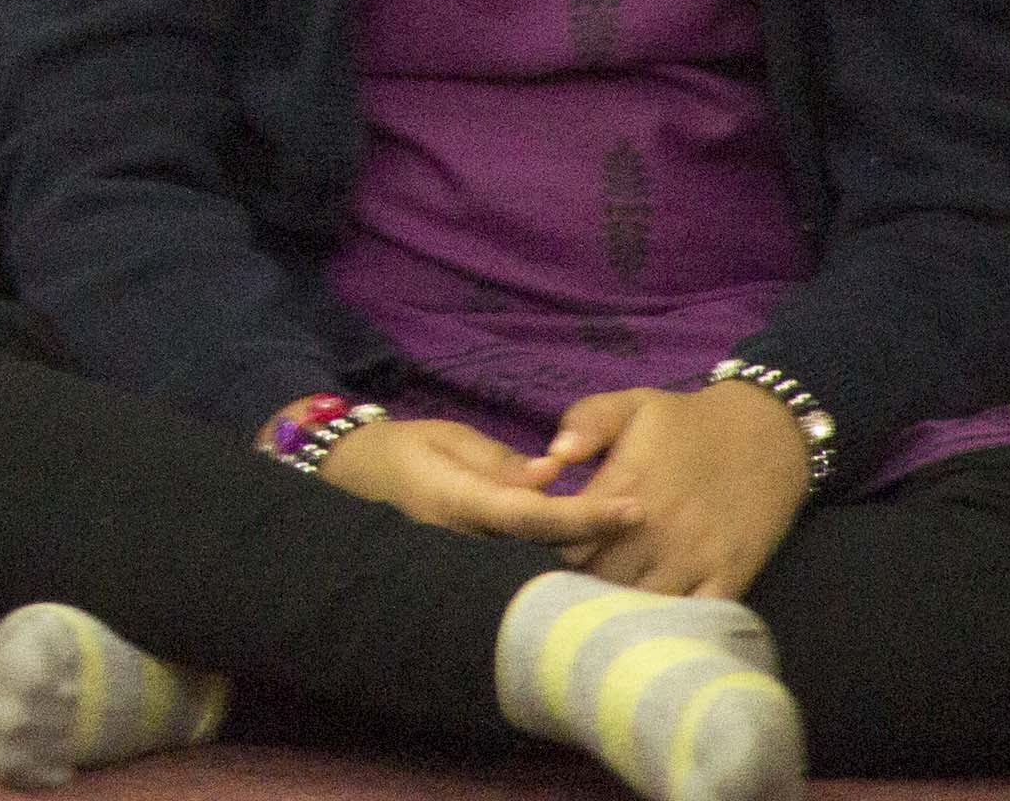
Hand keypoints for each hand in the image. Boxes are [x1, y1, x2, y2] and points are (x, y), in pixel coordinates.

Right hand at [314, 414, 643, 552]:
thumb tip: (553, 475)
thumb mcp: (451, 438)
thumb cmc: (404, 449)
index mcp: (459, 503)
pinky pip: (526, 568)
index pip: (535, 516)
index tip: (634, 508)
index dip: (587, 514)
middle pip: (546, 551)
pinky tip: (600, 559)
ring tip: (643, 550)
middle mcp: (467, 544)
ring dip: (589, 558)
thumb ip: (503, 462)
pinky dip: (563, 562)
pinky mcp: (474, 571)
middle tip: (656, 534)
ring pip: (539, 566)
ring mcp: (468, 565)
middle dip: (600, 545)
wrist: (354, 478)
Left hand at [543, 383, 813, 598]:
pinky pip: (689, 617)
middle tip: (598, 559)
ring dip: (624, 600)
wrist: (769, 435)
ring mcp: (695, 558)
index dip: (561, 541)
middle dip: (588, 573)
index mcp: (627, 486)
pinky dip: (671, 619)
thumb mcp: (633, 404)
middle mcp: (657, 528)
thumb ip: (586, 422)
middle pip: (598, 579)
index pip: (569, 540)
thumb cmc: (690, 422)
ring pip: (638, 604)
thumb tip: (555, 456)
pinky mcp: (730, 577)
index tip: (571, 533)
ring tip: (625, 580)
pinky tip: (661, 605)